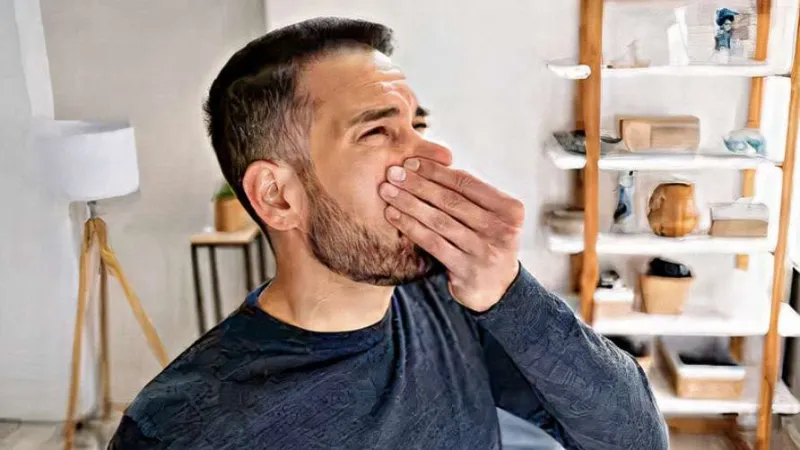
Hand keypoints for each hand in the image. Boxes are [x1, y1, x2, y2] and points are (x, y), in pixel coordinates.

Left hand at [379, 158, 523, 311]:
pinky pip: (432, 243)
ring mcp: (484, 250)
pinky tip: (393, 215)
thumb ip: (470, 196)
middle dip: (417, 184)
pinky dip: (410, 227)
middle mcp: (501, 229)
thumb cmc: (487, 242)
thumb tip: (429, 165)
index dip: (436, 171)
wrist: (498, 288)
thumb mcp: (491, 217)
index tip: (411, 162)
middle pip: (450, 200)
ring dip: (409, 203)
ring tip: (388, 191)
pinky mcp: (467, 270)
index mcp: (509, 209)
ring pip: (439, 220)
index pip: (466, 183)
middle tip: (393, 173)